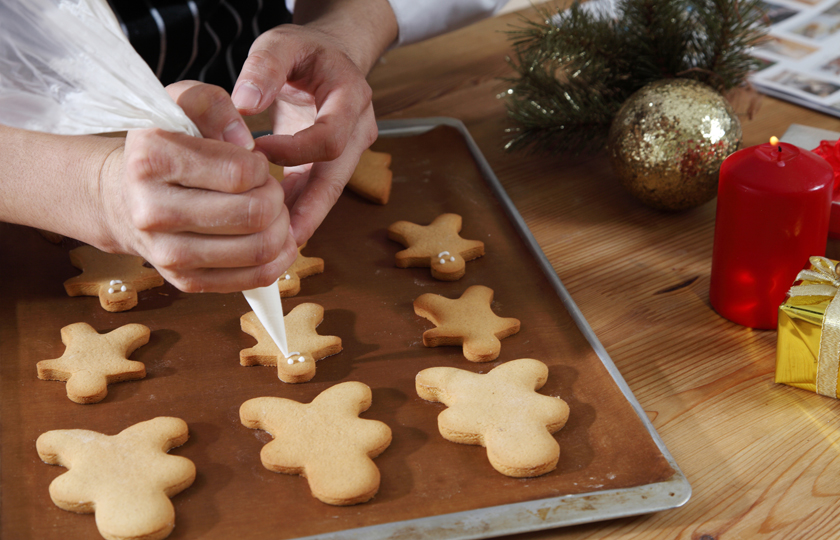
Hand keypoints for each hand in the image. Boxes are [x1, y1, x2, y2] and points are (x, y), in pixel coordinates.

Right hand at [98, 81, 297, 292]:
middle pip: (255, 214)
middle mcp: (153, 211)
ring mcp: (168, 254)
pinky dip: (278, 259)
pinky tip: (275, 239)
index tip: (252, 163)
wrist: (122, 199)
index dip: (261, 166)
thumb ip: (215, 107)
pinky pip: (255, 278)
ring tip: (269, 212)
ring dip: (281, 228)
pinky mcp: (186, 281)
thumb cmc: (163, 147)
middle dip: (275, 198)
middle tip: (266, 188)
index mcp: (151, 160)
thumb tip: (247, 144)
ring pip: (260, 249)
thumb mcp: (180, 106)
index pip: (240, 172)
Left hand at [231, 16, 391, 244]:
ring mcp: (350, 150)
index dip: (295, 150)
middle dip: (311, 211)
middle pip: (337, 179)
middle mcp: (358, 129)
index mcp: (351, 98)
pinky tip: (276, 230)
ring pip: (329, 192)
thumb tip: (244, 104)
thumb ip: (264, 67)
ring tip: (277, 246)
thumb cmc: (305, 51)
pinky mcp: (335, 164)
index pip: (329, 138)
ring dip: (304, 218)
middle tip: (283, 240)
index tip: (257, 152)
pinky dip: (298, 209)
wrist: (332, 57)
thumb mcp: (282, 43)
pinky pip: (318, 191)